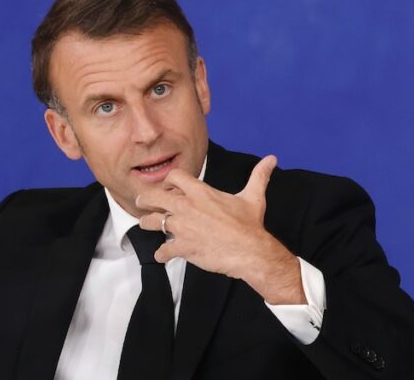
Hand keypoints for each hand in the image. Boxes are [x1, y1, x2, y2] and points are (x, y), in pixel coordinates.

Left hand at [135, 155, 305, 304]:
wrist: (251, 252)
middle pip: (153, 197)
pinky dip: (162, 253)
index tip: (169, 188)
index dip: (169, 181)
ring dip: (148, 224)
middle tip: (142, 203)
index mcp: (200, 192)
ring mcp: (182, 227)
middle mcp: (187, 207)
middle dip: (145, 200)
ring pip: (152, 223)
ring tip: (147, 225)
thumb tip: (271, 159)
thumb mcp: (253, 197)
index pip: (173, 176)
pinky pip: (163, 250)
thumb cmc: (250, 225)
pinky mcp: (183, 247)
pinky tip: (163, 254)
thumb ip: (259, 176)